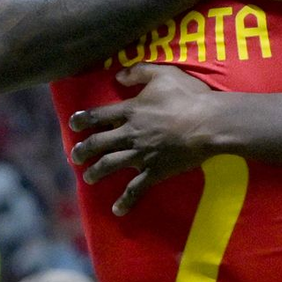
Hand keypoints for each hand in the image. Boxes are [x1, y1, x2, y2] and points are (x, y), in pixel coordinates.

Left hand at [70, 64, 221, 214]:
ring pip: (110, 165)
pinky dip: (125, 200)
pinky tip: (116, 210)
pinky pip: (136, 188)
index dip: (83, 119)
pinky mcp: (155, 171)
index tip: (73, 124)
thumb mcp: (164, 74)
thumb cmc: (188, 96)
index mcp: (131, 110)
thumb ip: (139, 72)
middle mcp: (130, 134)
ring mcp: (141, 154)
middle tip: (75, 156)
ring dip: (95, 172)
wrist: (209, 123)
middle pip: (99, 143)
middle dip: (83, 150)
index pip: (98, 115)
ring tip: (88, 178)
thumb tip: (117, 76)